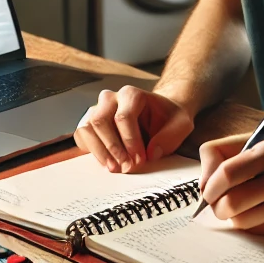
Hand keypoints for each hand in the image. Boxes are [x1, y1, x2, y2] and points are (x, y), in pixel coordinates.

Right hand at [74, 86, 193, 172]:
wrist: (160, 115)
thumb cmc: (168, 118)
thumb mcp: (181, 124)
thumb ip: (170, 136)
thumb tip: (152, 153)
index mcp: (132, 94)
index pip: (123, 117)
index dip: (130, 141)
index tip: (140, 160)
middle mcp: (111, 98)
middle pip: (100, 121)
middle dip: (113, 148)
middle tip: (127, 167)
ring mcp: (98, 109)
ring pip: (87, 128)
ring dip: (100, 151)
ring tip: (115, 168)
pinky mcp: (90, 123)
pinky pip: (82, 136)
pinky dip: (92, 151)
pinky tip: (108, 163)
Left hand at [198, 134, 263, 235]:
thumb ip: (228, 154)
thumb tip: (202, 186)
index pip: (227, 171)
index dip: (209, 184)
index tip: (207, 189)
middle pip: (232, 201)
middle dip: (216, 206)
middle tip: (216, 203)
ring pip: (242, 221)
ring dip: (231, 217)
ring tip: (238, 207)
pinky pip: (258, 231)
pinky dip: (249, 224)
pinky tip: (257, 213)